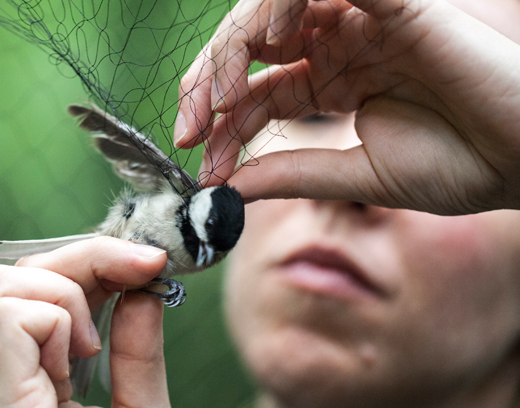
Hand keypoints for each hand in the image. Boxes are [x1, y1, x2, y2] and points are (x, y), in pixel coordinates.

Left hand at [0, 237, 170, 407]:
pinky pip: (9, 312)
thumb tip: (144, 290)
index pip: (13, 310)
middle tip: (137, 279)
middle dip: (82, 266)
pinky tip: (80, 345)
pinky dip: (53, 308)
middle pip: (4, 281)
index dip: (83, 283)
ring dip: (63, 290)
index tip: (145, 278)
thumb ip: (139, 359)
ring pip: (1, 287)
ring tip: (96, 337)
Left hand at [175, 0, 519, 214]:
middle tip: (189, 130)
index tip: (201, 166)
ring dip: (231, 50)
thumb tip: (229, 187)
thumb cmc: (458, 166)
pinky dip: (281, 5)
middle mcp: (337, 46)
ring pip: (269, 12)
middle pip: (248, 48)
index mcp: (331, 84)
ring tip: (218, 98)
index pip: (256, 95)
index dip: (222, 126)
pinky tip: (264, 44)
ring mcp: (359, 20)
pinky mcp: (388, 1)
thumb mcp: (355, 175)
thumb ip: (291, 173)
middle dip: (208, 85)